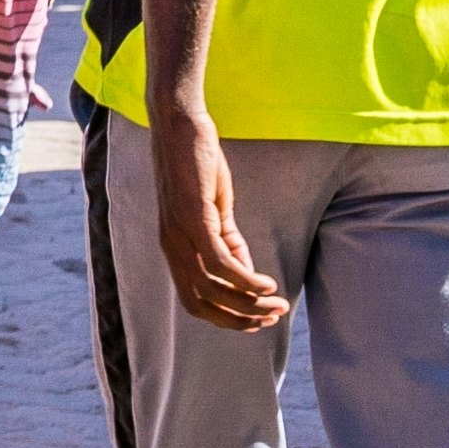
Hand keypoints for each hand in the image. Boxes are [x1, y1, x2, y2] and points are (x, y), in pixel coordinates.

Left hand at [148, 109, 288, 334]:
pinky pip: (220, 262)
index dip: (224, 318)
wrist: (180, 126)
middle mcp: (171, 246)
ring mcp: (179, 233)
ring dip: (249, 303)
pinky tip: (267, 284)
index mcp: (173, 247)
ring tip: (277, 304)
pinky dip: (245, 279)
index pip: (193, 300)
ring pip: (213, 287)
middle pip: (199, 302)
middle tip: (272, 318)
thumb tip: (245, 271)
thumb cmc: (196, 166)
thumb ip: (228, 241)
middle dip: (237, 319)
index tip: (256, 322)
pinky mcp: (193, 217)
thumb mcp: (214, 211)